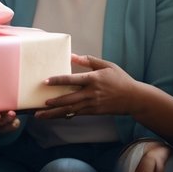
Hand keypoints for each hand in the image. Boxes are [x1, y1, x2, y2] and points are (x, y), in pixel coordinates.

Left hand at [36, 54, 156, 118]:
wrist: (134, 98)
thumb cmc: (120, 79)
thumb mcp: (107, 65)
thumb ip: (89, 60)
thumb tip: (73, 55)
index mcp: (93, 79)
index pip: (72, 80)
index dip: (57, 81)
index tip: (45, 81)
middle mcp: (91, 93)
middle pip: (68, 99)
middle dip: (52, 103)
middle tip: (38, 105)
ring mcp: (92, 104)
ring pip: (70, 110)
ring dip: (54, 113)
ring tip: (40, 115)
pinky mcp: (94, 111)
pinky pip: (76, 114)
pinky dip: (65, 115)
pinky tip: (55, 116)